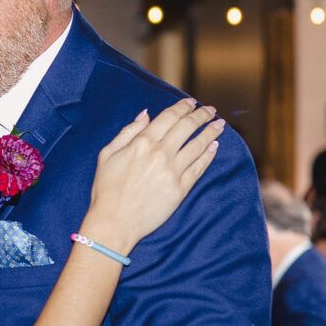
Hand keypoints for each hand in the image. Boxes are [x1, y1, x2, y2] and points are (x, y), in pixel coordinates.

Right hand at [78, 99, 222, 256]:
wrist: (114, 222)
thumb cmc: (106, 189)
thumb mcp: (107, 154)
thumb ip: (128, 132)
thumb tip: (146, 115)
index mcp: (142, 142)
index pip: (169, 117)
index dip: (183, 107)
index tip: (192, 103)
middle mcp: (160, 154)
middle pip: (187, 127)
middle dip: (201, 115)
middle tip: (211, 110)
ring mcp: (172, 172)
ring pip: (198, 145)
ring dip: (211, 132)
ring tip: (220, 125)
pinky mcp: (180, 189)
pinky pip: (199, 168)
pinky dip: (208, 155)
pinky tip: (214, 147)